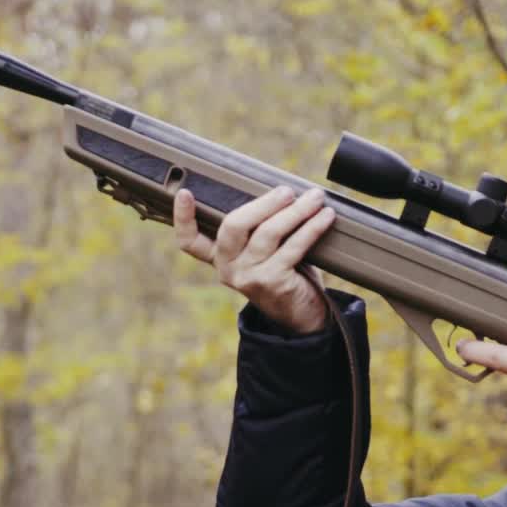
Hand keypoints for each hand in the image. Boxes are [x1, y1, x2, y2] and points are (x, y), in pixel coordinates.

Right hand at [173, 185, 336, 333]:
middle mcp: (228, 269)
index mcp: (220, 258)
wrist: (303, 316)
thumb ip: (259, 228)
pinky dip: (312, 228)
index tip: (184, 193)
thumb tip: (281, 190)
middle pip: (234, 225)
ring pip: (268, 233)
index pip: (190, 242)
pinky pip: (293, 247)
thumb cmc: (285, 275)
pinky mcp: (271, 282)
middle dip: (263, 203)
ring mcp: (248, 277)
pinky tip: (324, 217)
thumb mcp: (264, 252)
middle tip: (287, 191)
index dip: (182, 218)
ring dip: (295, 211)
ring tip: (314, 199)